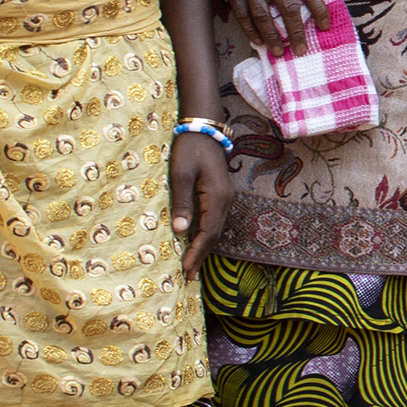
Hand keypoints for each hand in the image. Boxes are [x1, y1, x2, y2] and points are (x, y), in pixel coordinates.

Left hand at [171, 130, 230, 276]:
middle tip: (189, 277)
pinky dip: (205, 236)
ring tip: (192, 265)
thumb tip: (181, 231)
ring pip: (216, 229)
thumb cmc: (189, 149)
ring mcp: (225, 197)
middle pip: (215, 235)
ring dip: (204, 248)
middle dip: (201, 256)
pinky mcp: (220, 195)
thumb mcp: (180, 174)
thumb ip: (182, 202)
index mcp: (217, 197)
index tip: (186, 269)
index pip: (208, 233)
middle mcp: (225, 200)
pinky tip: (196, 243)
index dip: (197, 253)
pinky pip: (214, 221)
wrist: (204, 129)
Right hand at [205, 0, 320, 49]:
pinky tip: (258, 41)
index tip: (324, 25)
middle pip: (287, 7)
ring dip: (272, 36)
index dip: (319, 9)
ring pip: (264, 16)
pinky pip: (243, 15)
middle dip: (296, 31)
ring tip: (279, 51)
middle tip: (302, 48)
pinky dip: (250, 30)